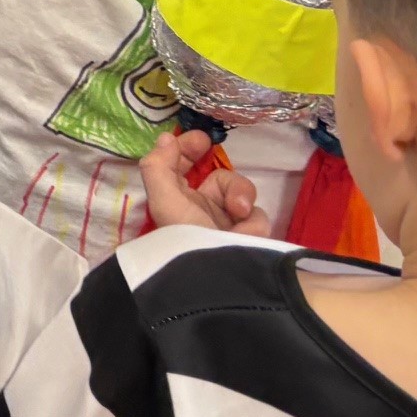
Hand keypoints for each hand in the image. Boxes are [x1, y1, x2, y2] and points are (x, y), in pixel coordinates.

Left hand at [139, 127, 271, 234]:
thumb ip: (158, 166)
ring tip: (240, 214)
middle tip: (233, 182)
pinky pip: (257, 216)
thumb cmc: (189, 236)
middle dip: (227, 178)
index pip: (180, 167)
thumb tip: (165, 138)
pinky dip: (253, 223)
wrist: (225, 279)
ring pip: (242, 193)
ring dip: (241, 198)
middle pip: (219, 178)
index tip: (201, 138)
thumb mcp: (164, 201)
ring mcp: (228, 223)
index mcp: (176, 200)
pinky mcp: (251, 237)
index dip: (187, 148)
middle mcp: (201, 210)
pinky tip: (246, 233)